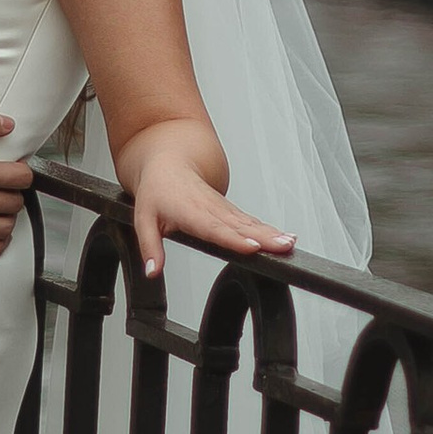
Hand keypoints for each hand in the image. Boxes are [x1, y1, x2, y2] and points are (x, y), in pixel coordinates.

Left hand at [125, 154, 295, 282]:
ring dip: (272, 233)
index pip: (213, 227)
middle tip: (282, 247)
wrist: (169, 161)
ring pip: (250, 222)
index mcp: (189, 211)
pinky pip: (252, 221)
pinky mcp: (231, 210)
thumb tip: (152, 272)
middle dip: (264, 237)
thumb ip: (150, 248)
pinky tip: (286, 238)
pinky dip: (270, 230)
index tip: (251, 247)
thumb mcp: (143, 219)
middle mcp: (210, 208)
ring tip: (289, 244)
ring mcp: (224, 208)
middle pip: (239, 225)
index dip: (233, 238)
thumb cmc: (157, 190)